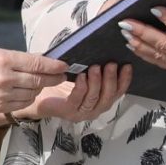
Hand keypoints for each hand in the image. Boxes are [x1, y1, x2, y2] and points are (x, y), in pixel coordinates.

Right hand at [0, 47, 67, 114]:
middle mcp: (4, 78)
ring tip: (39, 82)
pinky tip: (26, 91)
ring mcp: (2, 95)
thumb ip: (18, 58)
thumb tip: (42, 60)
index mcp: (4, 60)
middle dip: (53, 78)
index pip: (37, 64)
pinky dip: (28, 97)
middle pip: (38, 80)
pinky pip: (23, 103)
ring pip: (33, 93)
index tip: (65, 66)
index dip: (54, 66)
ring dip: (40, 88)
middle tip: (61, 76)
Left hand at [13, 61, 129, 123]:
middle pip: (109, 97)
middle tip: (111, 64)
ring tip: (96, 67)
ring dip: (97, 82)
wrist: (39, 95)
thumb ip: (94, 69)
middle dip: (111, 79)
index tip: (127, 66)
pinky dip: (82, 87)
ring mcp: (82, 112)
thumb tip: (104, 52)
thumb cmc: (61, 83)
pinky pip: (78, 99)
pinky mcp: (69, 111)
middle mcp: (95, 109)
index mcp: (101, 100)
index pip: (118, 92)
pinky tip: (82, 76)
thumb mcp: (81, 74)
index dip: (124, 80)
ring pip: (95, 99)